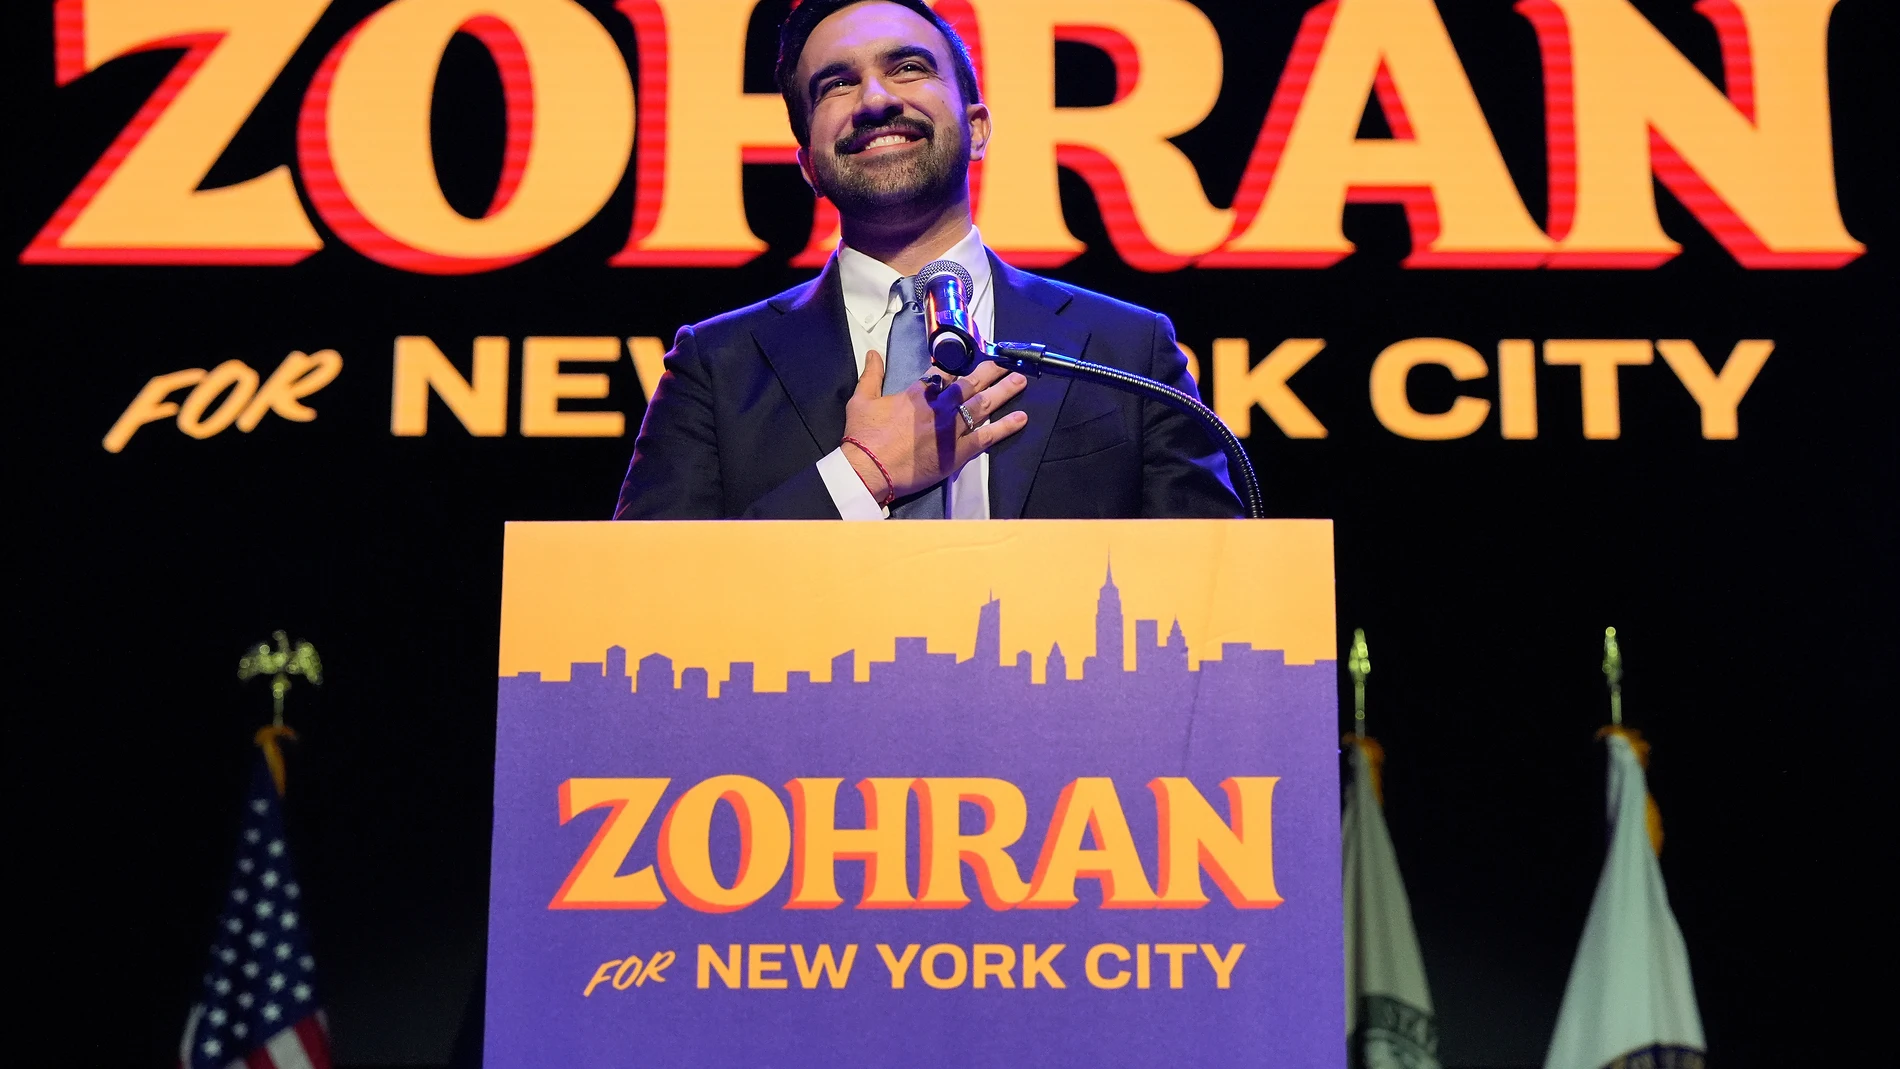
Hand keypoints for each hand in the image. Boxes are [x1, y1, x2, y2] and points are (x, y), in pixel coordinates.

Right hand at [841, 350, 1029, 500]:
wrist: (868, 468)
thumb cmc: (863, 436)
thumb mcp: (861, 400)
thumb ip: (871, 375)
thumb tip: (873, 354)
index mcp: (918, 394)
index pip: (944, 375)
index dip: (959, 368)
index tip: (972, 363)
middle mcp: (939, 406)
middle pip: (970, 385)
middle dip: (990, 372)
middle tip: (1007, 364)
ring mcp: (951, 428)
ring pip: (983, 405)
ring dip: (1004, 391)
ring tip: (1020, 381)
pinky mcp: (958, 451)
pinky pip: (987, 436)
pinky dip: (1005, 427)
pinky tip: (1020, 418)